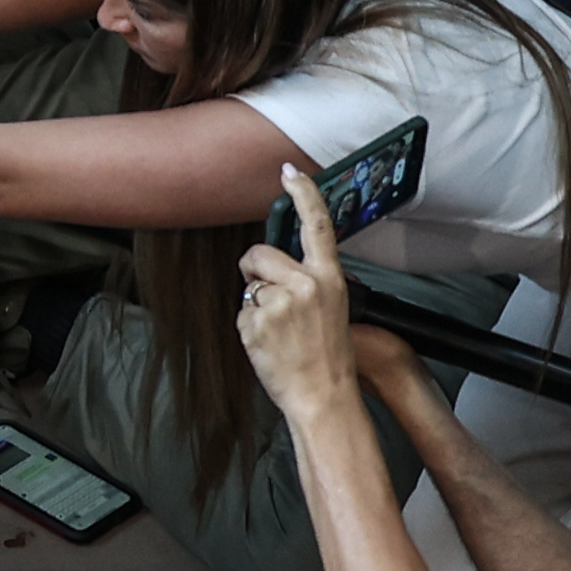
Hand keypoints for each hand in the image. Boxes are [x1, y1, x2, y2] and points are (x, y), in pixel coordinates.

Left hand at [237, 166, 357, 424]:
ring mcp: (278, 301)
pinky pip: (240, 311)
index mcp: (329, 280)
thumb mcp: (331, 312)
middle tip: (273, 305)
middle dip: (254, 271)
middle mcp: (305, 285)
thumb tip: (279, 268)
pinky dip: (248, 327)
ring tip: (279, 334)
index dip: (303, 195)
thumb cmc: (326, 360)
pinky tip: (269, 344)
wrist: (323, 399)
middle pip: (259, 254)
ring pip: (248, 285)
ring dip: (254, 304)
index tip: (289, 172)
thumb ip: (308, 284)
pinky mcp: (255, 319)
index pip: (317, 226)